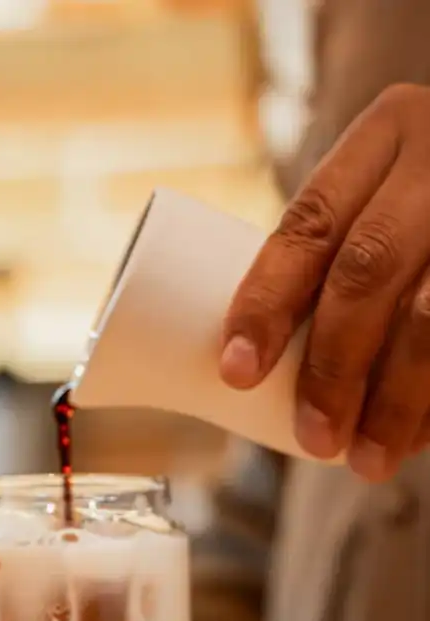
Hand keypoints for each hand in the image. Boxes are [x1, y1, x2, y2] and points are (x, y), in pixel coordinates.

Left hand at [222, 83, 429, 480]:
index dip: (264, 303)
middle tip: (313, 440)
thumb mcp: (388, 197)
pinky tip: (419, 438)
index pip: (307, 225)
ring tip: (365, 461)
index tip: (235, 374)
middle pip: (367, 270)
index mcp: (385, 134)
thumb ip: (338, 258)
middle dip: (332, 368)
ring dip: (396, 400)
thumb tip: (245, 375)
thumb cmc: (428, 208)